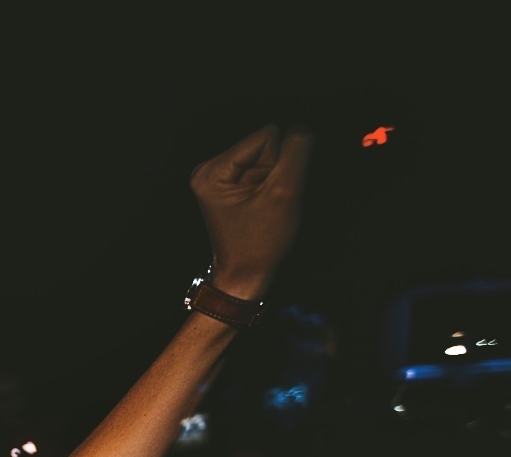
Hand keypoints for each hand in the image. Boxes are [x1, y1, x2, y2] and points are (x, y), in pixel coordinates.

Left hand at [188, 124, 313, 298]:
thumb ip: (296, 152)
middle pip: (265, 145)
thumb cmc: (260, 243)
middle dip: (274, 171)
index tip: (268, 194)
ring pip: (267, 157)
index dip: (278, 164)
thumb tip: (301, 128)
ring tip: (264, 206)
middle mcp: (209, 170)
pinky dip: (269, 186)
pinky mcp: (229, 185)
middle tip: (267, 202)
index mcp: (211, 171)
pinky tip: (262, 206)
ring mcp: (218, 177)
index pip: (267, 136)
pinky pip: (262, 170)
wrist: (246, 275)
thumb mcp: (284, 193)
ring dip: (273, 180)